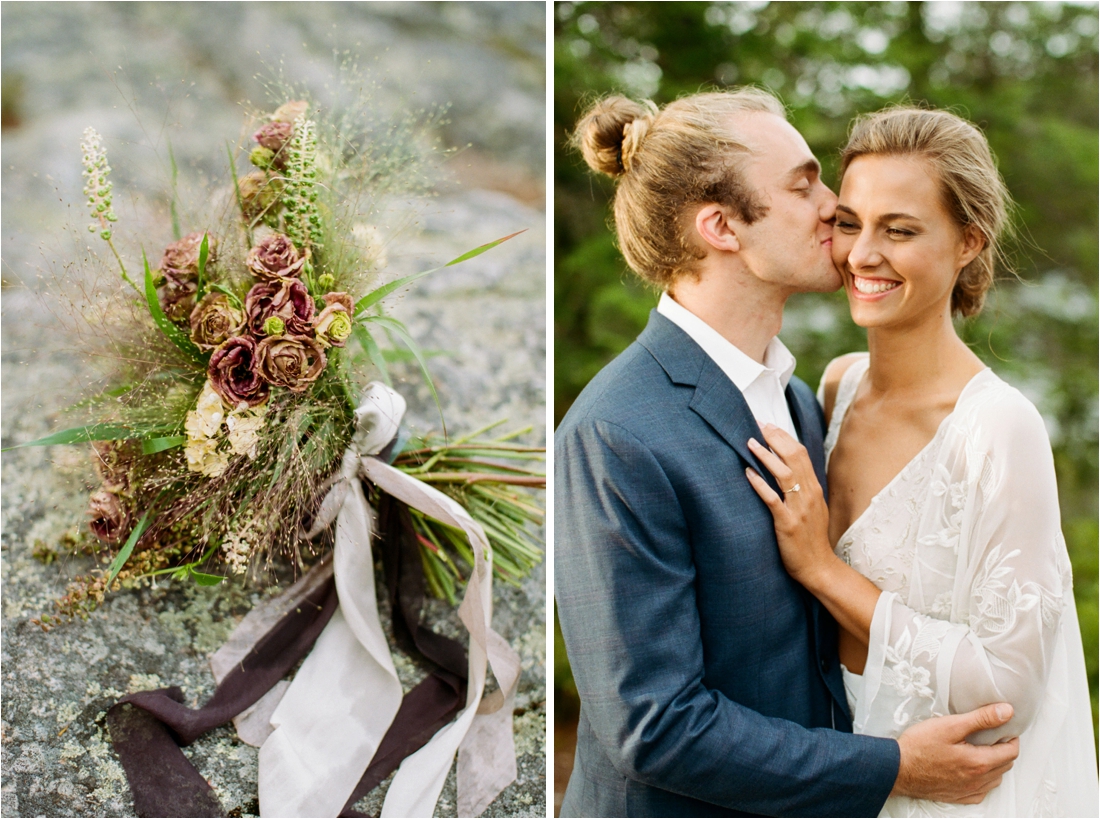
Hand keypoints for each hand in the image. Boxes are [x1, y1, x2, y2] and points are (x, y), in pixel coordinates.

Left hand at [744, 424, 832, 585]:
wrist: (818, 567)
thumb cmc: (811, 538)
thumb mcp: (812, 508)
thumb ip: (802, 489)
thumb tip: (788, 470)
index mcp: (814, 489)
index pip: (801, 454)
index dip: (784, 437)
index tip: (769, 425)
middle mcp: (809, 494)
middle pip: (794, 457)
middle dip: (775, 439)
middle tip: (758, 425)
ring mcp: (799, 508)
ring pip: (785, 474)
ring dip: (766, 456)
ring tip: (750, 443)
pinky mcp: (788, 523)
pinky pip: (773, 499)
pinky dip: (760, 484)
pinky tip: (748, 473)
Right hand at [892, 703, 1019, 803]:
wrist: (898, 768)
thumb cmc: (919, 746)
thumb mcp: (949, 726)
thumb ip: (981, 718)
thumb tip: (1006, 712)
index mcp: (979, 762)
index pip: (1011, 752)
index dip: (1011, 737)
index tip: (1004, 728)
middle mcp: (978, 781)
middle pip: (1005, 765)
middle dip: (1004, 749)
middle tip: (992, 735)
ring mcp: (969, 791)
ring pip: (996, 779)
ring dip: (995, 764)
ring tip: (982, 749)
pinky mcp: (959, 797)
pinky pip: (983, 791)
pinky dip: (984, 779)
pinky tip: (973, 769)